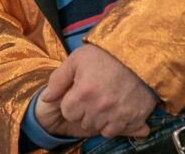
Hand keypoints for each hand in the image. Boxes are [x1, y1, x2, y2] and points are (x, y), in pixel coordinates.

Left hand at [40, 44, 155, 138]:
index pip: (67, 111)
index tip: (80, 90)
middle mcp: (99, 108)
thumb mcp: (77, 59)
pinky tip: (115, 107)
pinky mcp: (133, 118)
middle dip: (85, 110)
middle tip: (94, 93)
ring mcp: (117, 115)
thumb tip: (45, 98)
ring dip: (98, 118)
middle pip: (83, 121)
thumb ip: (58, 79)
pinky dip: (113, 122)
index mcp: (84, 92)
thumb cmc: (105, 54)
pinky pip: (115, 130)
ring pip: (98, 128)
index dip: (72, 101)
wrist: (139, 53)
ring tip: (104, 99)